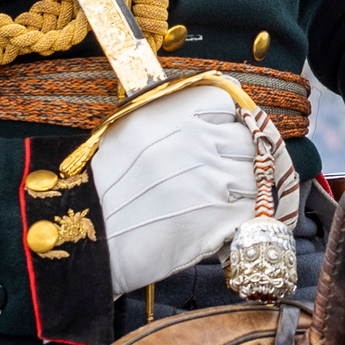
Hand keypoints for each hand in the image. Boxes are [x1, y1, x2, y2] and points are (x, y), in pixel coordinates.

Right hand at [91, 87, 298, 298]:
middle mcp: (196, 141)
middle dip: (239, 158)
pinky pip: (252, 214)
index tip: (220, 137)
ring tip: (216, 205)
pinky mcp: (219, 220)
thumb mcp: (128, 132)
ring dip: (242, 192)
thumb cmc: (104, 189)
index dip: (228, 123)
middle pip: (247, 141)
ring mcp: (212, 180)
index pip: (228, 104)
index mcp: (172, 114)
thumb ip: (170, 119)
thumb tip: (212, 115)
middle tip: (220, 176)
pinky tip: (218, 227)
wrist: (89, 240)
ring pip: (254, 179)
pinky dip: (240, 222)